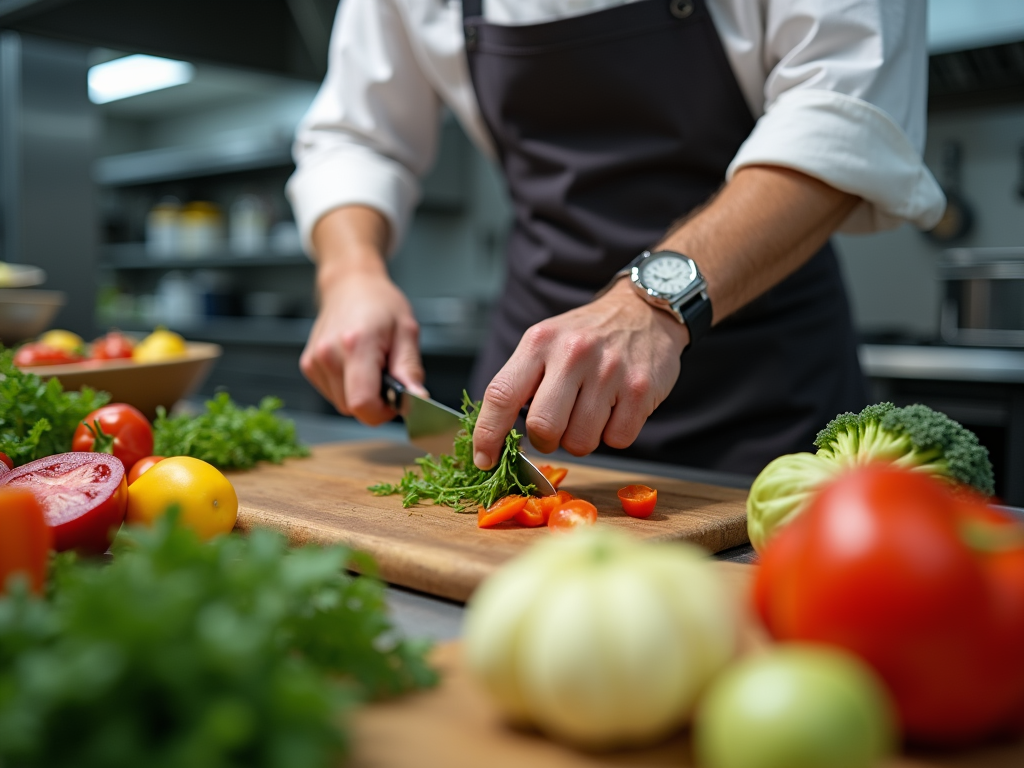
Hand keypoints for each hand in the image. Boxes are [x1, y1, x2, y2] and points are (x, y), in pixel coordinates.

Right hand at [300, 267, 425, 425]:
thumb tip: (418, 400)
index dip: (383, 411)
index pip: (363, 404)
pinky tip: (355, 365)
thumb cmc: (380, 304)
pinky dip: (348, 387)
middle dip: (375, 402)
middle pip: (353, 408)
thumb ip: (410, 370)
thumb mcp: (407, 332)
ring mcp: (315, 361)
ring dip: (361, 394)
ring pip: (342, 404)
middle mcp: (329, 355)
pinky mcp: (308, 365)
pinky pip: (332, 394)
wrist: (350, 285)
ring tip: (371, 364)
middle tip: (387, 373)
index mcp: (356, 345)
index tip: (396, 399)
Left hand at [471, 279, 688, 468]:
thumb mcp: (545, 342)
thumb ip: (521, 382)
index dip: (488, 434)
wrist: (643, 311)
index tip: (485, 459)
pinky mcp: (640, 390)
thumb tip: (495, 437)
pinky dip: (613, 435)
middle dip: (545, 441)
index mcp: (540, 342)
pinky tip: (615, 409)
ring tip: (590, 411)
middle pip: (543, 427)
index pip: (501, 395)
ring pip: (581, 442)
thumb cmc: (586, 336)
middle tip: (554, 429)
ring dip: (581, 439)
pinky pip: (617, 441)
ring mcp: (609, 371)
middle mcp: (573, 354)